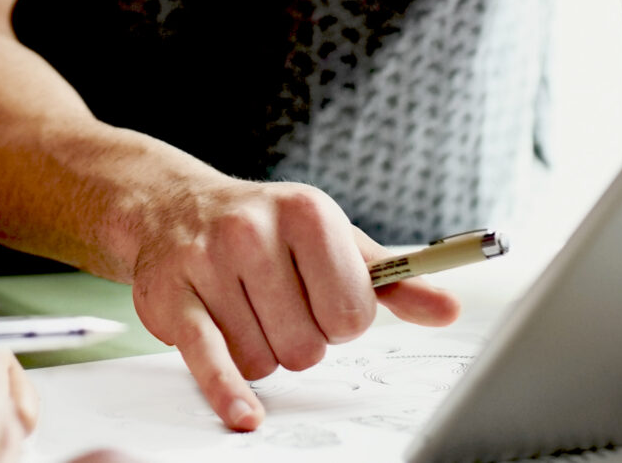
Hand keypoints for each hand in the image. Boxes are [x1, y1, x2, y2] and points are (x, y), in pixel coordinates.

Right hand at [125, 177, 457, 431]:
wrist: (173, 207)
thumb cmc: (266, 229)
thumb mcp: (333, 242)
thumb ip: (394, 280)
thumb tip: (448, 309)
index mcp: (307, 212)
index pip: (353, 314)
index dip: (342, 320)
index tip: (323, 299)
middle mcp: (254, 229)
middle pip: (308, 346)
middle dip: (298, 339)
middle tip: (276, 304)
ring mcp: (209, 262)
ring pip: (265, 361)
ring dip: (260, 352)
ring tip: (243, 308)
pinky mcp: (173, 298)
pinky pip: (210, 360)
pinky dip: (228, 391)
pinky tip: (244, 414)